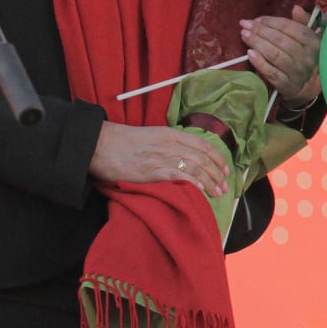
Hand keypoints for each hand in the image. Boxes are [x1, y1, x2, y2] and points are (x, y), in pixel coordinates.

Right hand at [89, 123, 228, 198]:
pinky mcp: (151, 171)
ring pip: (194, 168)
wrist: (100, 145)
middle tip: (225, 188)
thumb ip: (169, 143)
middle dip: (217, 174)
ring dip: (210, 182)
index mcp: (171, 134)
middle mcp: (170, 144)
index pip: (203, 145)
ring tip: (217, 193)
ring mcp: (161, 157)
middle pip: (202, 159)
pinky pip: (177, 176)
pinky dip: (192, 182)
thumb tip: (185, 155)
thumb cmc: (123, 142)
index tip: (226, 170)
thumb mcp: (152, 136)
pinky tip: (200, 190)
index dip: (218, 159)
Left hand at [242, 6, 322, 107]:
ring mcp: (298, 72)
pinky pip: (271, 73)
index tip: (257, 19)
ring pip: (275, 55)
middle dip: (260, 30)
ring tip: (244, 35)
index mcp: (314, 42)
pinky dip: (259, 63)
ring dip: (257, 43)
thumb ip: (302, 22)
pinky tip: (249, 53)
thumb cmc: (305, 58)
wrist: (307, 88)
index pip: (291, 28)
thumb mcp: (309, 39)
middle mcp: (307, 57)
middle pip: (280, 40)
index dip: (272, 21)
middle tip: (245, 25)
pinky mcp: (287, 86)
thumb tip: (296, 8)